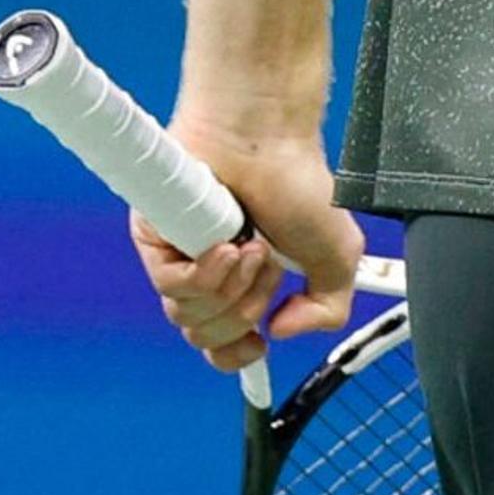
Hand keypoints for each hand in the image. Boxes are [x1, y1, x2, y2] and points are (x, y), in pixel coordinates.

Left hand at [130, 124, 363, 374]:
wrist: (267, 138)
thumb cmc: (299, 183)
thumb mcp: (339, 258)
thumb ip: (328, 310)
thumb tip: (280, 332)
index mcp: (244, 285)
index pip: (222, 348)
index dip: (237, 355)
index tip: (259, 341)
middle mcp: (208, 277)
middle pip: (207, 340)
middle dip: (246, 310)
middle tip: (264, 263)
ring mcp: (179, 259)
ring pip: (189, 317)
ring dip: (231, 286)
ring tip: (249, 243)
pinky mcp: (153, 241)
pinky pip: (172, 287)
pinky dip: (206, 272)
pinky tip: (226, 243)